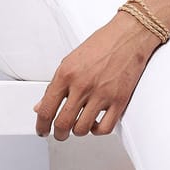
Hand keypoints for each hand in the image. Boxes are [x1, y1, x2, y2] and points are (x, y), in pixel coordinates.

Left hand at [34, 11, 160, 140]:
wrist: (127, 36)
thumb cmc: (101, 44)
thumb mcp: (71, 60)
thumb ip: (55, 84)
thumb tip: (41, 105)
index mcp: (66, 73)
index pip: (46, 109)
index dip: (41, 125)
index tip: (42, 130)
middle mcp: (82, 85)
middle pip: (63, 123)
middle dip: (59, 134)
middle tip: (59, 133)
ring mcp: (101, 94)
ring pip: (82, 129)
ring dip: (78, 131)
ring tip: (78, 125)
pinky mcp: (119, 100)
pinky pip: (105, 128)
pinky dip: (98, 131)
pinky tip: (96, 123)